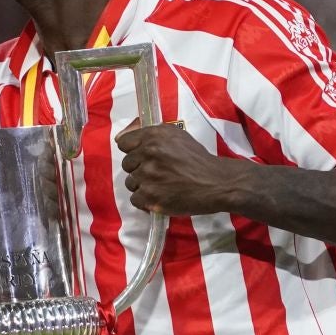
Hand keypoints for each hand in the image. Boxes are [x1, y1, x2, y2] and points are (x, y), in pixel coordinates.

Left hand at [117, 122, 238, 215]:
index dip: (132, 151)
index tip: (142, 157)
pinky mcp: (150, 196)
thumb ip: (150, 134)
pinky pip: (135, 199)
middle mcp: (148, 153)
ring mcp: (148, 176)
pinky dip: (146, 200)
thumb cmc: (196, 159)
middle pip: (126, 164)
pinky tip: (160, 196)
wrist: (215, 182)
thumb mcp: (176, 136)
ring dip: (142, 186)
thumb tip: (120, 139)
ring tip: (161, 186)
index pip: (124, 143)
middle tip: (157, 173)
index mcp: (153, 136)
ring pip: (130, 183)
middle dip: (139, 169)